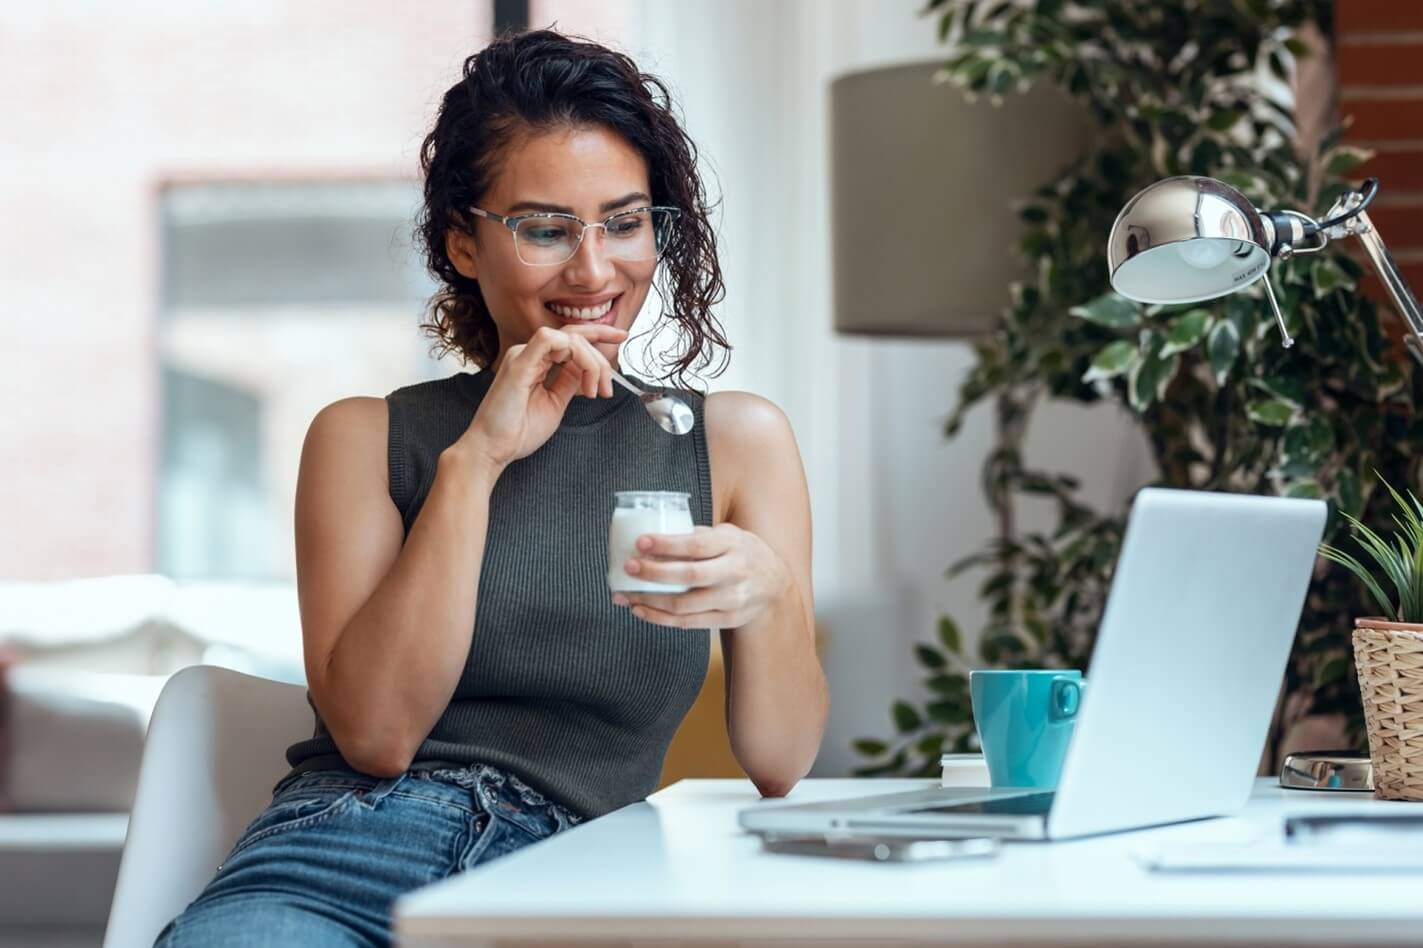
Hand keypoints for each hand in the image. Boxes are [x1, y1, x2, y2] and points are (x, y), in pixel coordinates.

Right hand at [457, 324, 625, 469]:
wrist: (493, 449)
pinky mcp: (519, 364)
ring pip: (569, 338)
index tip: (622, 337)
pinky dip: (574, 354)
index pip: (572, 339)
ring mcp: (523, 356)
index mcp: (537, 362)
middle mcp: (530, 354)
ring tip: (594, 391)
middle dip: (601, 356)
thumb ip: (570, 383)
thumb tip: (587, 373)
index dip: (599, 334)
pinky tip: (579, 378)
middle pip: (575, 336)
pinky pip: (550, 340)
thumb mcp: (555, 404)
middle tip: (607, 387)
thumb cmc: (517, 432)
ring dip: (591, 362)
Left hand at [611, 524, 790, 628]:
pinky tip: (641, 610)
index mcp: (733, 544)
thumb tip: (655, 538)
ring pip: (684, 605)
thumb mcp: (729, 535)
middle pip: (689, 576)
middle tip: (629, 567)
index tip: (641, 542)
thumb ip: (699, 536)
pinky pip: (687, 623)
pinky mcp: (727, 619)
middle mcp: (735, 572)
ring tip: (625, 595)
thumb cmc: (742, 553)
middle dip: (654, 573)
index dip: (667, 544)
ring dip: (650, 601)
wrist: (775, 586)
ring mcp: (732, 599)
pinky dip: (660, 618)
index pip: (697, 544)